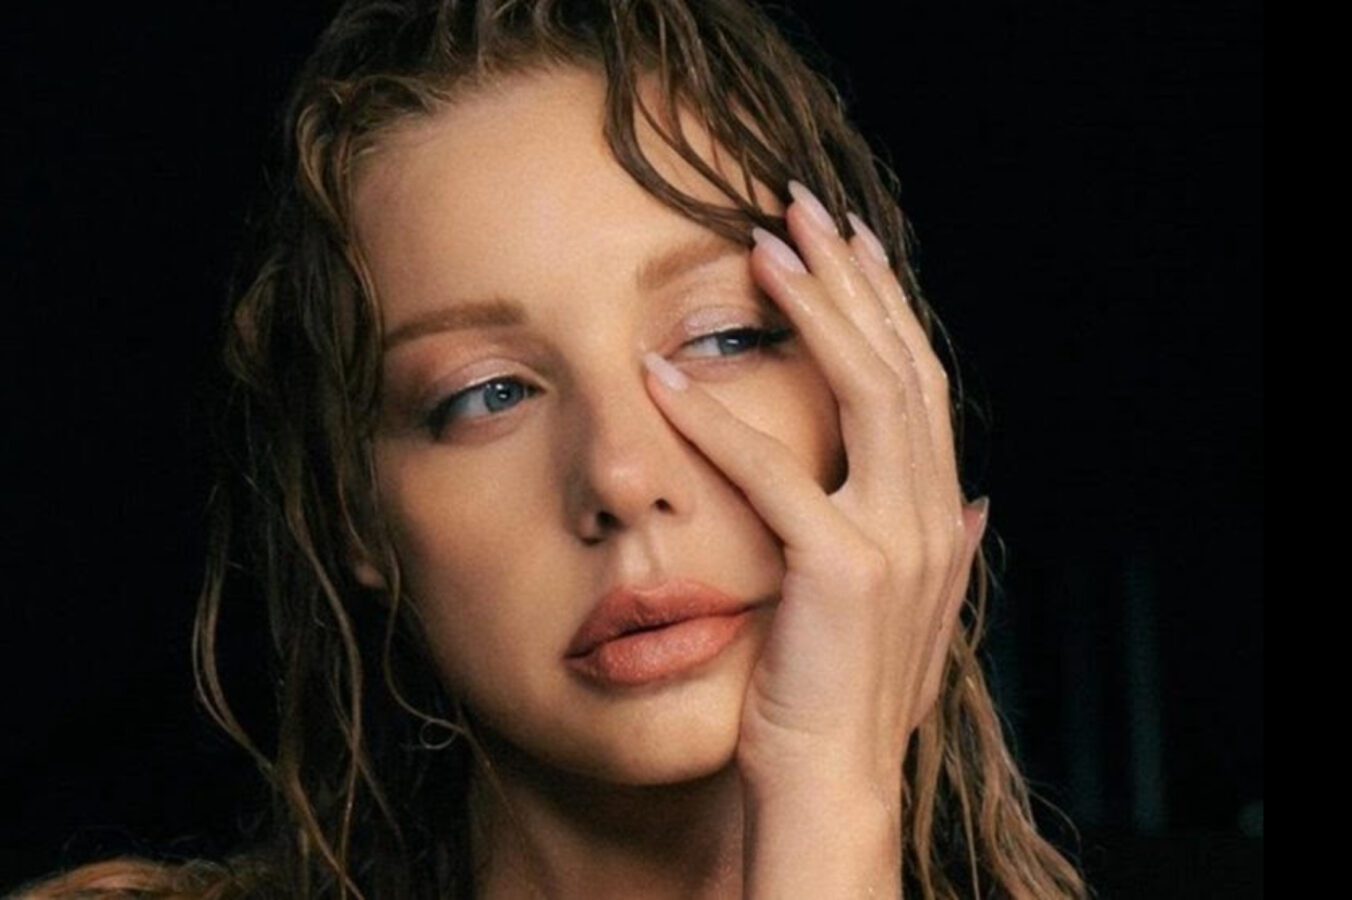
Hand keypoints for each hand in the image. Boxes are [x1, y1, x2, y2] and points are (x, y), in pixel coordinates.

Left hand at [641, 181, 988, 804]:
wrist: (832, 789)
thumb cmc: (844, 702)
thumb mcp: (908, 619)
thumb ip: (942, 550)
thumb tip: (977, 502)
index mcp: (939, 518)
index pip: (920, 386)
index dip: (887, 309)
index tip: (850, 247)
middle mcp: (931, 517)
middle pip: (899, 366)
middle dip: (853, 280)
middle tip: (803, 208)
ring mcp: (892, 541)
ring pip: (864, 393)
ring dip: (812, 310)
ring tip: (761, 247)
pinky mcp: (837, 570)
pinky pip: (772, 471)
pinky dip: (715, 418)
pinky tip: (664, 375)